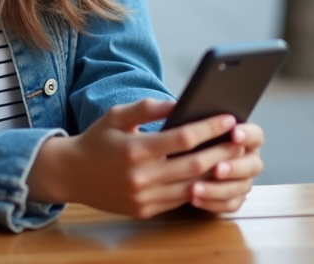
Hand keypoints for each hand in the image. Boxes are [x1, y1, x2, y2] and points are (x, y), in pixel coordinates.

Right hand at [25, 99, 263, 218]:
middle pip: (195, 165)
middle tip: (242, 138)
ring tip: (234, 157)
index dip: (209, 128)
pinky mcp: (145, 210)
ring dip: (217, 172)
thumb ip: (148, 107)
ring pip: (192, 186)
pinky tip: (212, 175)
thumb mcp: (116, 115)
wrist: (70, 174)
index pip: (183, 139)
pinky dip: (199, 188)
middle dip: (223, 151)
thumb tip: (180, 102)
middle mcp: (142, 177)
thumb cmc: (96, 139)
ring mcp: (144, 197)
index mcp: (135, 150)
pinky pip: (180, 200)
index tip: (228, 117)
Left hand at [189, 120, 264, 213]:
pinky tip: (194, 199)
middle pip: (254, 165)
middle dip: (234, 167)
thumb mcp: (189, 125)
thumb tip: (176, 108)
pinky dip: (212, 203)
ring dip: (218, 189)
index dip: (247, 134)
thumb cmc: (189, 138)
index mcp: (245, 138)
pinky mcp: (233, 198)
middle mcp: (249, 159)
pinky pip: (229, 205)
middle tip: (216, 169)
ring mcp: (243, 180)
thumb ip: (191, 119)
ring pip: (241, 188)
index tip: (233, 133)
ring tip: (195, 189)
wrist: (180, 162)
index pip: (255, 134)